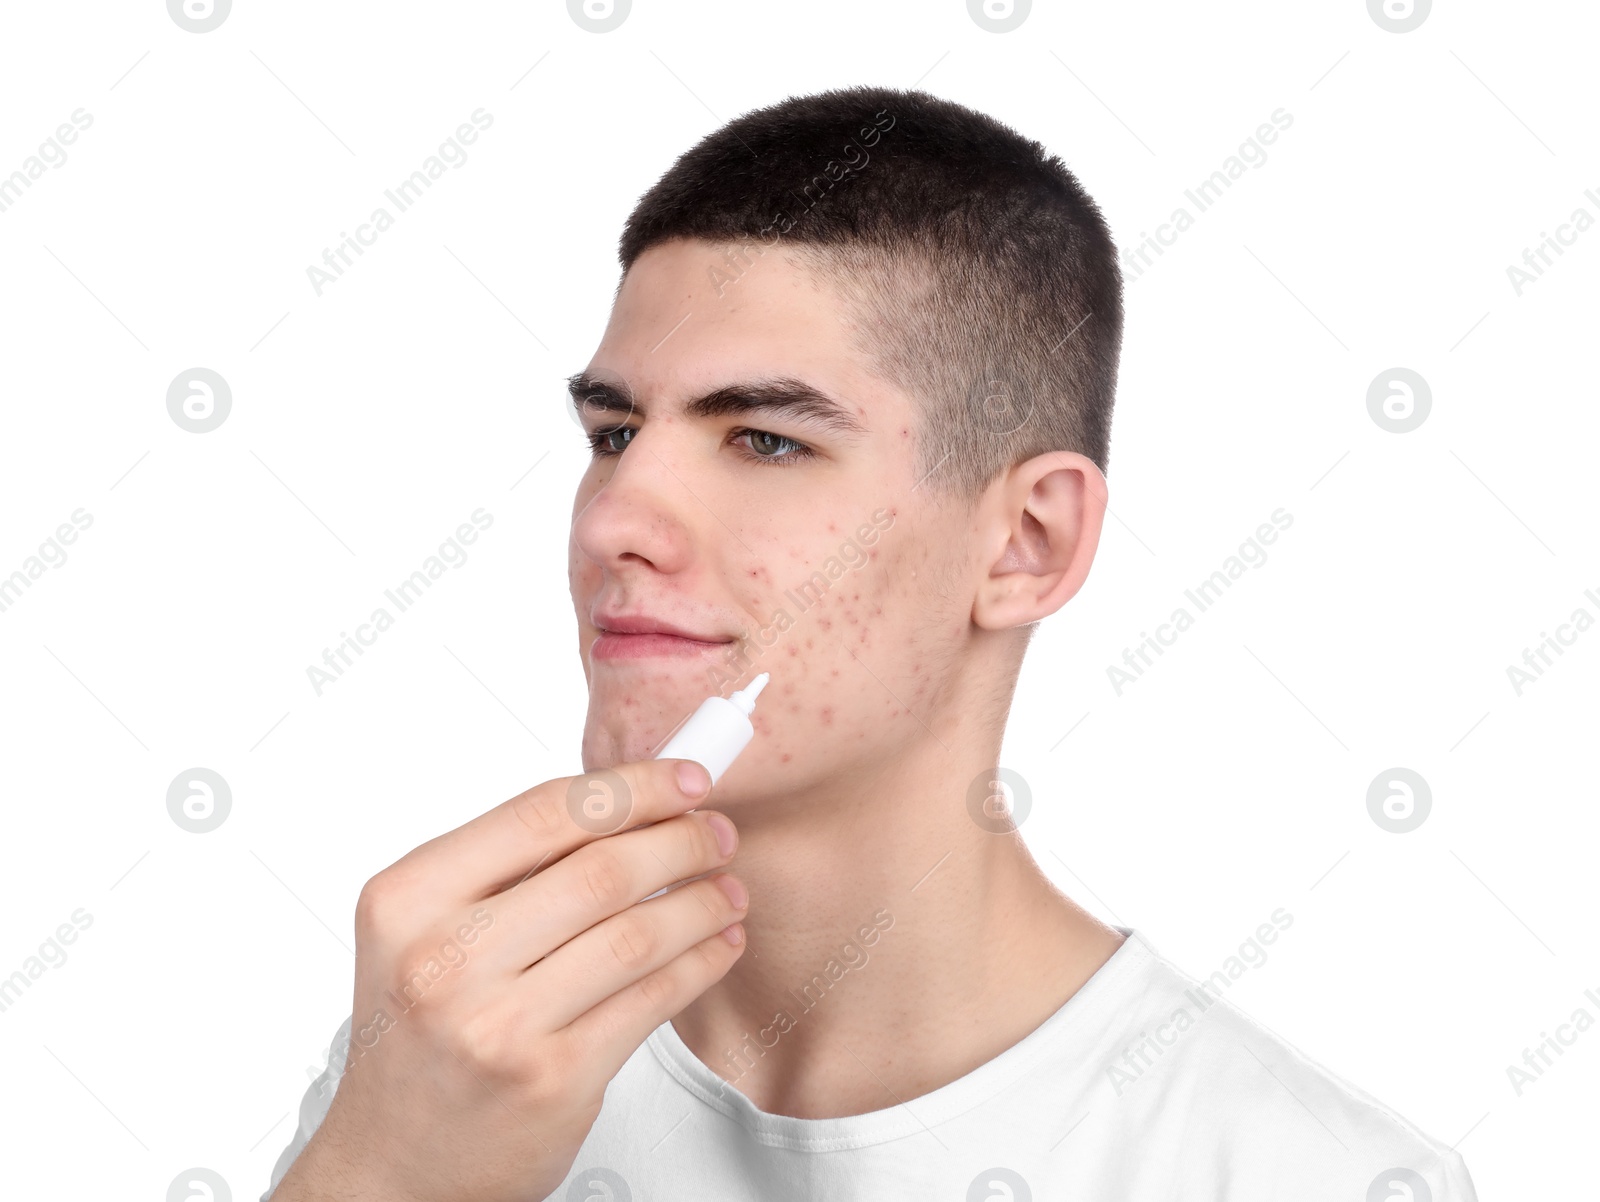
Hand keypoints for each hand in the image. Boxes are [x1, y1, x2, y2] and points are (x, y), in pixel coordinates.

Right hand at [272, 758, 746, 1201]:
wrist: (394, 1162)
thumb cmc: (421, 1032)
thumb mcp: (425, 931)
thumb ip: (508, 866)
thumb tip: (627, 800)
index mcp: (407, 898)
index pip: (543, 811)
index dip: (632, 787)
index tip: (683, 779)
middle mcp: (444, 959)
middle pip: (601, 869)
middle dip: (680, 840)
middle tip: (716, 832)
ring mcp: (498, 1026)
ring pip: (637, 934)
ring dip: (702, 901)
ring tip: (727, 889)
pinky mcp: (553, 1080)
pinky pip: (651, 1000)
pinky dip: (701, 962)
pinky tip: (718, 944)